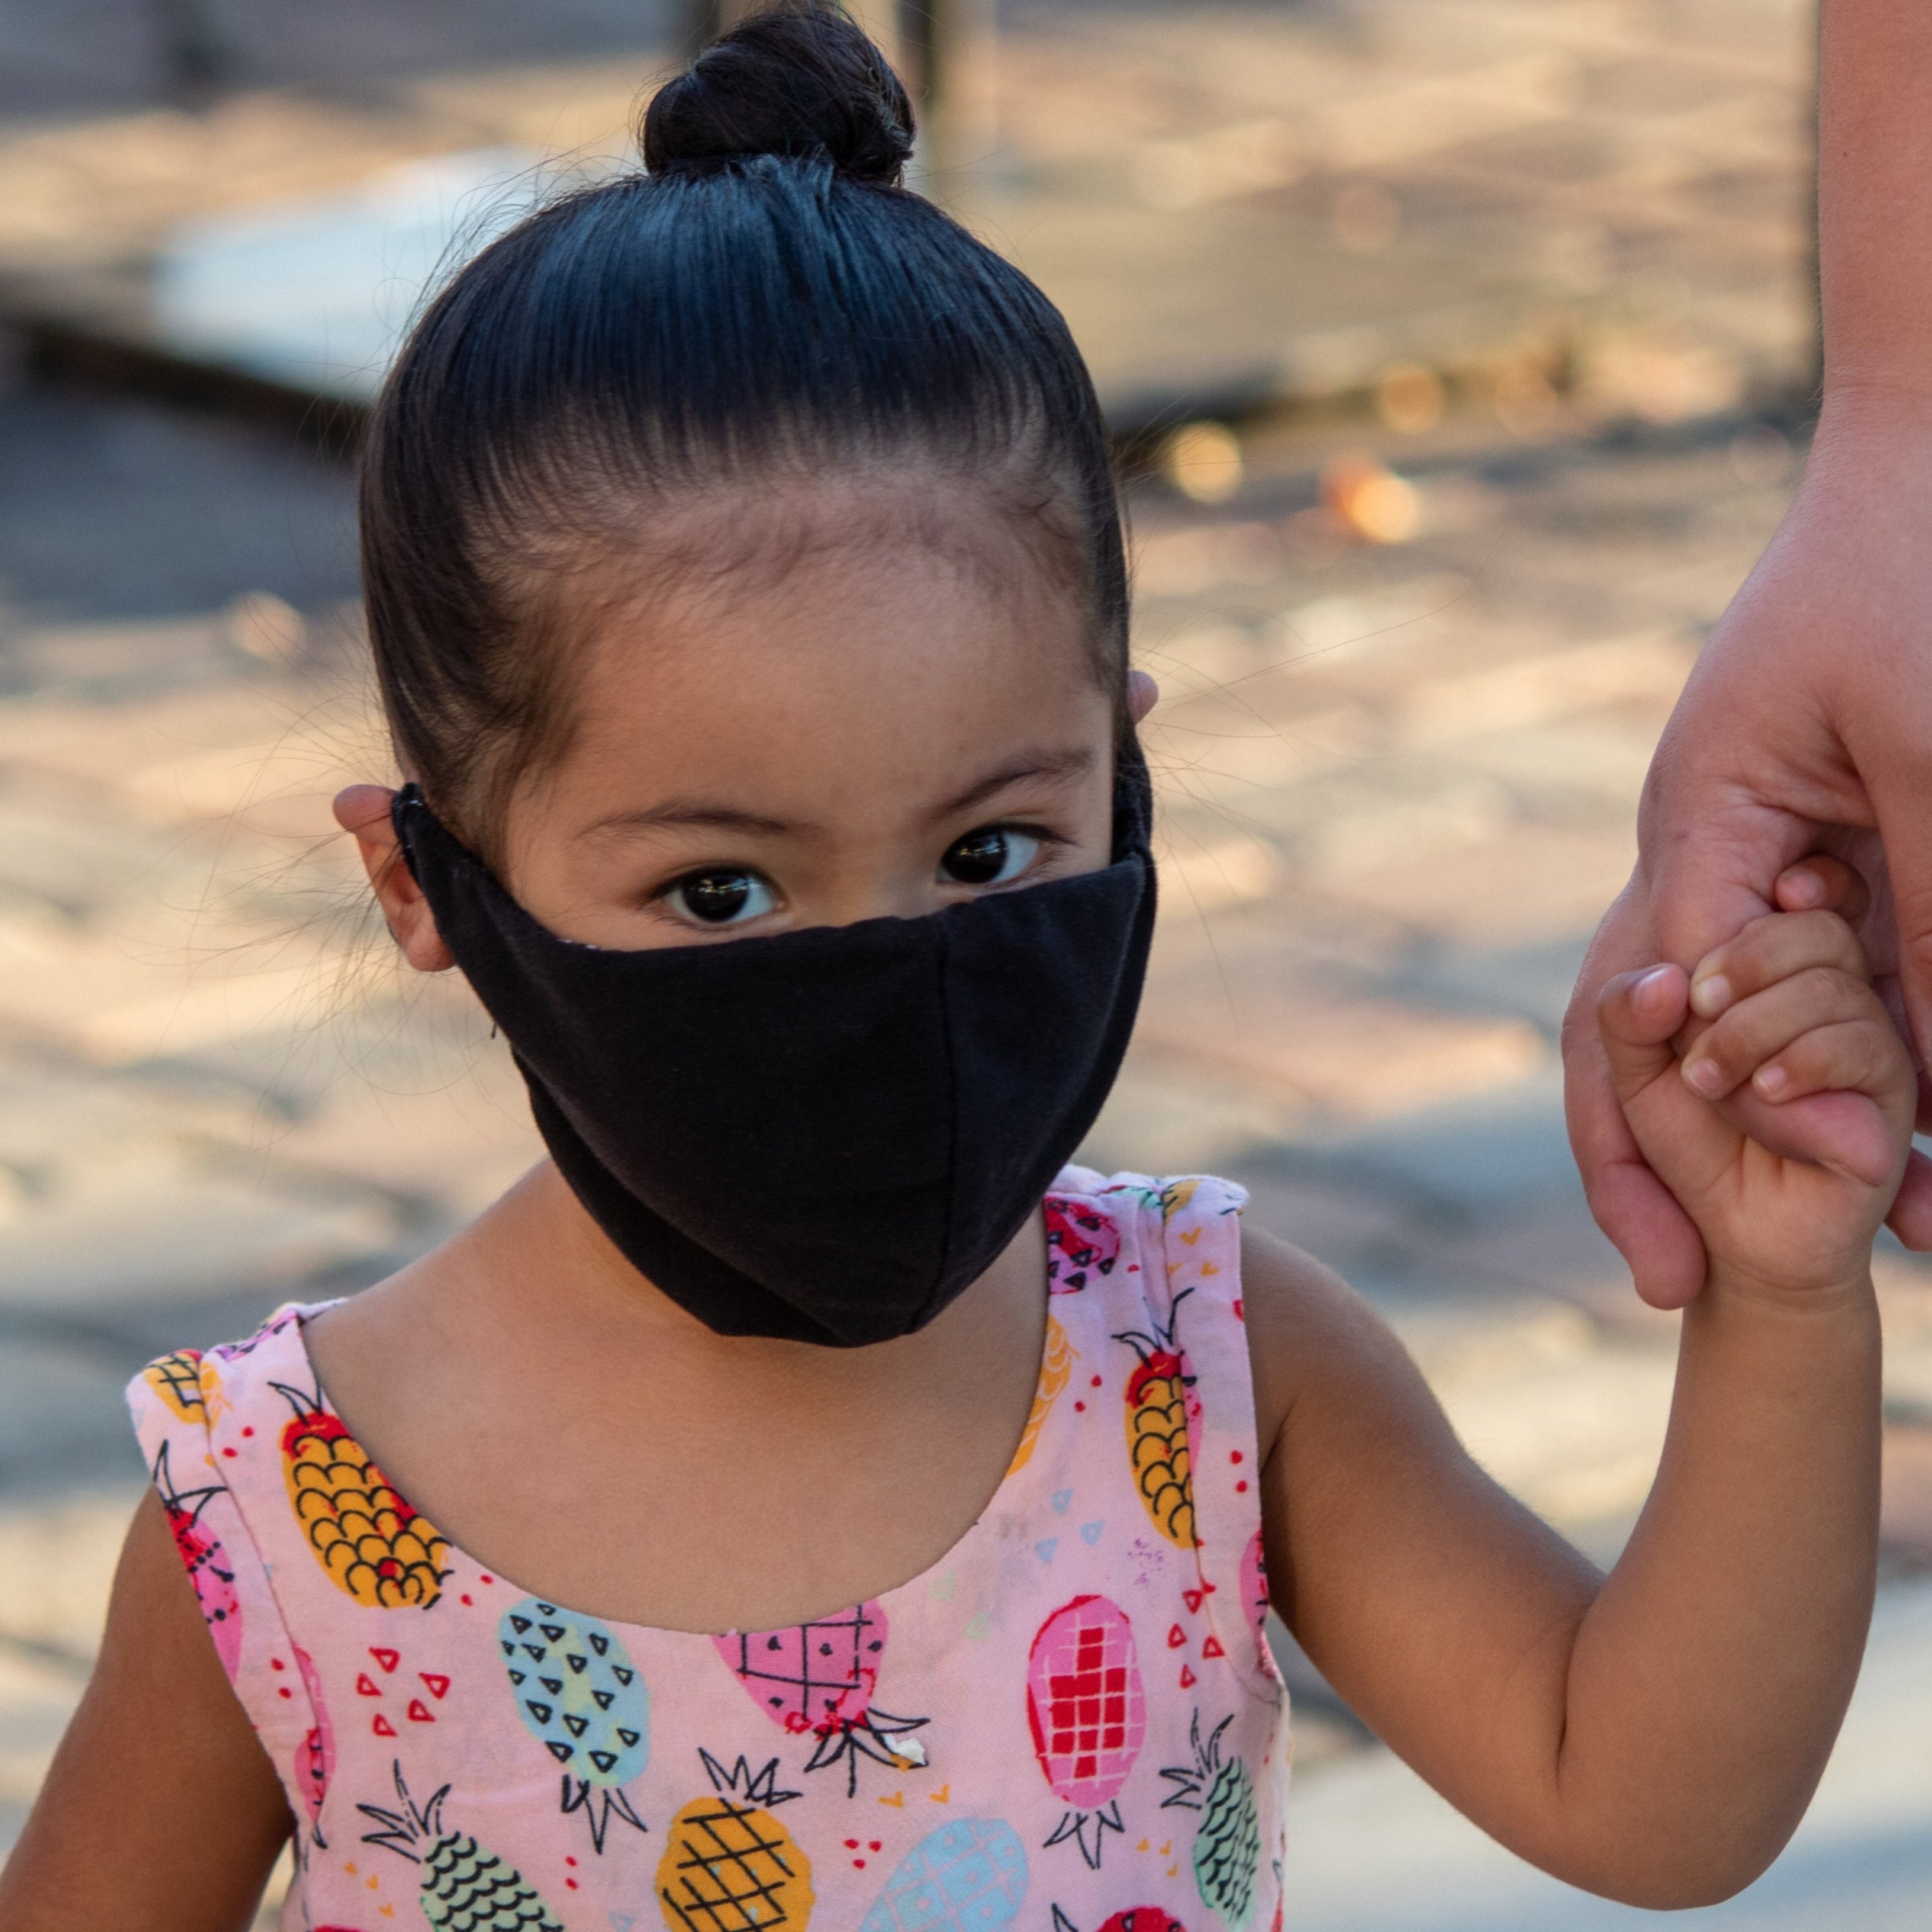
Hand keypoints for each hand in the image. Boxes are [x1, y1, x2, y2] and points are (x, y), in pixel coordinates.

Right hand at [1564, 400, 1931, 1307]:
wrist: (1928, 454)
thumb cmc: (1919, 573)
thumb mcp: (1931, 756)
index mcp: (1697, 819)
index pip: (1672, 997)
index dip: (1719, 1118)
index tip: (1772, 1229)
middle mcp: (1701, 850)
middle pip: (1647, 1034)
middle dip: (1661, 1161)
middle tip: (1678, 1285)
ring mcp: (1752, 851)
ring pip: (1729, 1018)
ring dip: (1760, 1129)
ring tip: (1802, 1244)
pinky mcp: (1819, 849)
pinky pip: (1816, 972)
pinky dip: (1850, 1053)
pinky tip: (1886, 1136)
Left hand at [1598, 908, 1912, 1297]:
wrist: (1718, 1235)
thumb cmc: (1679, 1140)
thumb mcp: (1627, 1070)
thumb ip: (1623, 1018)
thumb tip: (1665, 982)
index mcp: (1771, 974)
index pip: (1781, 906)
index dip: (1743, 929)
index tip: (1693, 977)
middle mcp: (1830, 995)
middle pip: (1816, 931)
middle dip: (1744, 970)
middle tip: (1694, 1025)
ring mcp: (1867, 1038)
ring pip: (1834, 985)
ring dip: (1755, 1030)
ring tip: (1710, 1082)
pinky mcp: (1888, 1092)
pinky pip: (1864, 1046)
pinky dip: (1802, 1063)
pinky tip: (1765, 1092)